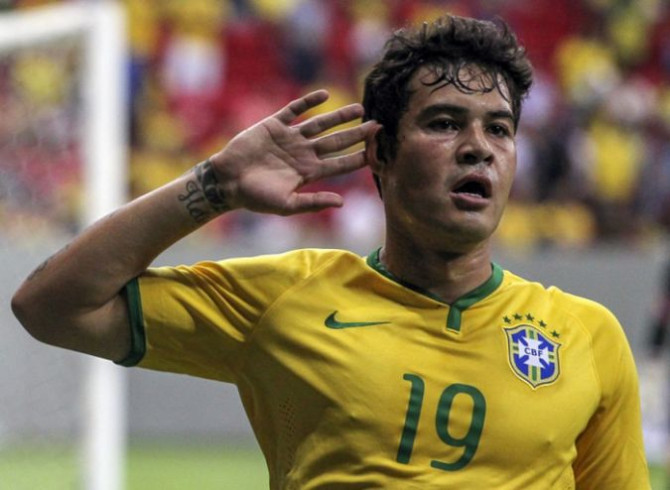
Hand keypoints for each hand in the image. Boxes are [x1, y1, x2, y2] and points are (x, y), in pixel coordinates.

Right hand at [209, 90, 379, 214]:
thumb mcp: (286, 205)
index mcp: (308, 173)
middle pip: (336, 142)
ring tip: (359, 109)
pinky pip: (294, 110)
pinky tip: (324, 95)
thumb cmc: (255, 197)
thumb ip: (313, 202)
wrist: (227, 181)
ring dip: (339, 116)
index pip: (340, 164)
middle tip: (379, 126)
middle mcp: (303, 153)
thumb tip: (342, 203)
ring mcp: (290, 138)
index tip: (378, 151)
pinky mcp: (274, 125)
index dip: (359, 158)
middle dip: (357, 135)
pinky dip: (308, 101)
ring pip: (320, 124)